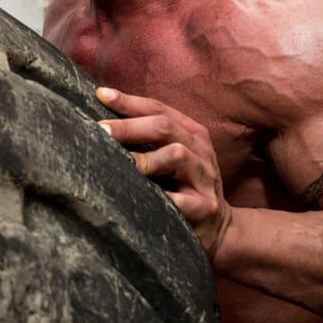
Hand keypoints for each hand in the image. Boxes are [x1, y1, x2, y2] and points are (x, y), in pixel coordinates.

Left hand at [96, 86, 231, 259]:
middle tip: (102, 130)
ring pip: (176, 154)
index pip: (158, 109)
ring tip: (123, 163)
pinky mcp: (205, 206)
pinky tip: (139, 198)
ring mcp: (205, 177)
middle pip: (164, 127)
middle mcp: (200, 150)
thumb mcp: (173, 155)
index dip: (129, 101)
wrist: (221, 227)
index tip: (101, 95)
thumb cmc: (184, 185)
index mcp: (191, 133)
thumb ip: (148, 138)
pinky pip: (181, 199)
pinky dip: (161, 196)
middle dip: (129, 127)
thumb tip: (105, 122)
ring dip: (145, 157)